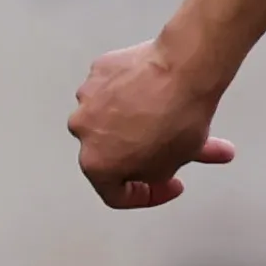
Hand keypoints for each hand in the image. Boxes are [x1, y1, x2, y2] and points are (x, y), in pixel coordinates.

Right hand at [70, 35, 235, 210]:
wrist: (183, 69)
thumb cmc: (178, 118)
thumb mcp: (173, 164)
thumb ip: (156, 175)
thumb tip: (160, 171)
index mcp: (96, 163)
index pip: (116, 194)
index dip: (147, 195)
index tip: (164, 185)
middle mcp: (82, 129)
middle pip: (111, 151)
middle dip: (140, 154)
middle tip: (165, 149)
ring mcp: (87, 96)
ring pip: (111, 118)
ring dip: (135, 122)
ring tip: (166, 117)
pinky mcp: (99, 70)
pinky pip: (115, 89)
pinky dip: (133, 94)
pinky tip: (157, 93)